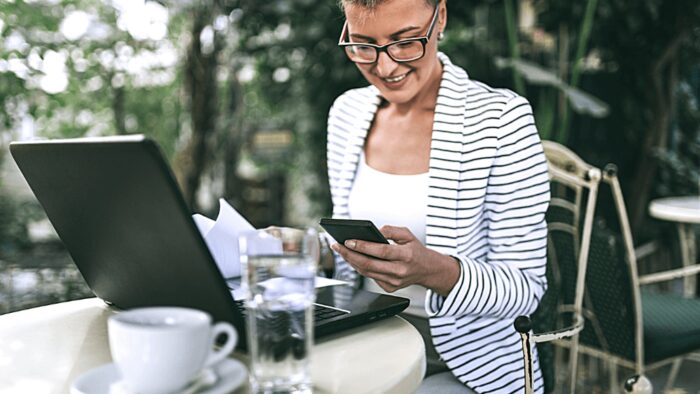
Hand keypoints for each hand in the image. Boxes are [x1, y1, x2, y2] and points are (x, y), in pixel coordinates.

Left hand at [330, 225, 458, 295]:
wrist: (428, 270)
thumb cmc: (416, 250)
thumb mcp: (408, 234)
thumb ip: (391, 230)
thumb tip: (373, 230)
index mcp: (407, 256)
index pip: (381, 251)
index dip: (363, 246)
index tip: (348, 241)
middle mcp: (400, 271)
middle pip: (369, 264)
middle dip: (350, 254)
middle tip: (337, 245)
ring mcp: (395, 282)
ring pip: (367, 272)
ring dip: (351, 261)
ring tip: (341, 250)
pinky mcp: (390, 288)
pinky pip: (370, 277)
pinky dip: (360, 267)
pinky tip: (353, 259)